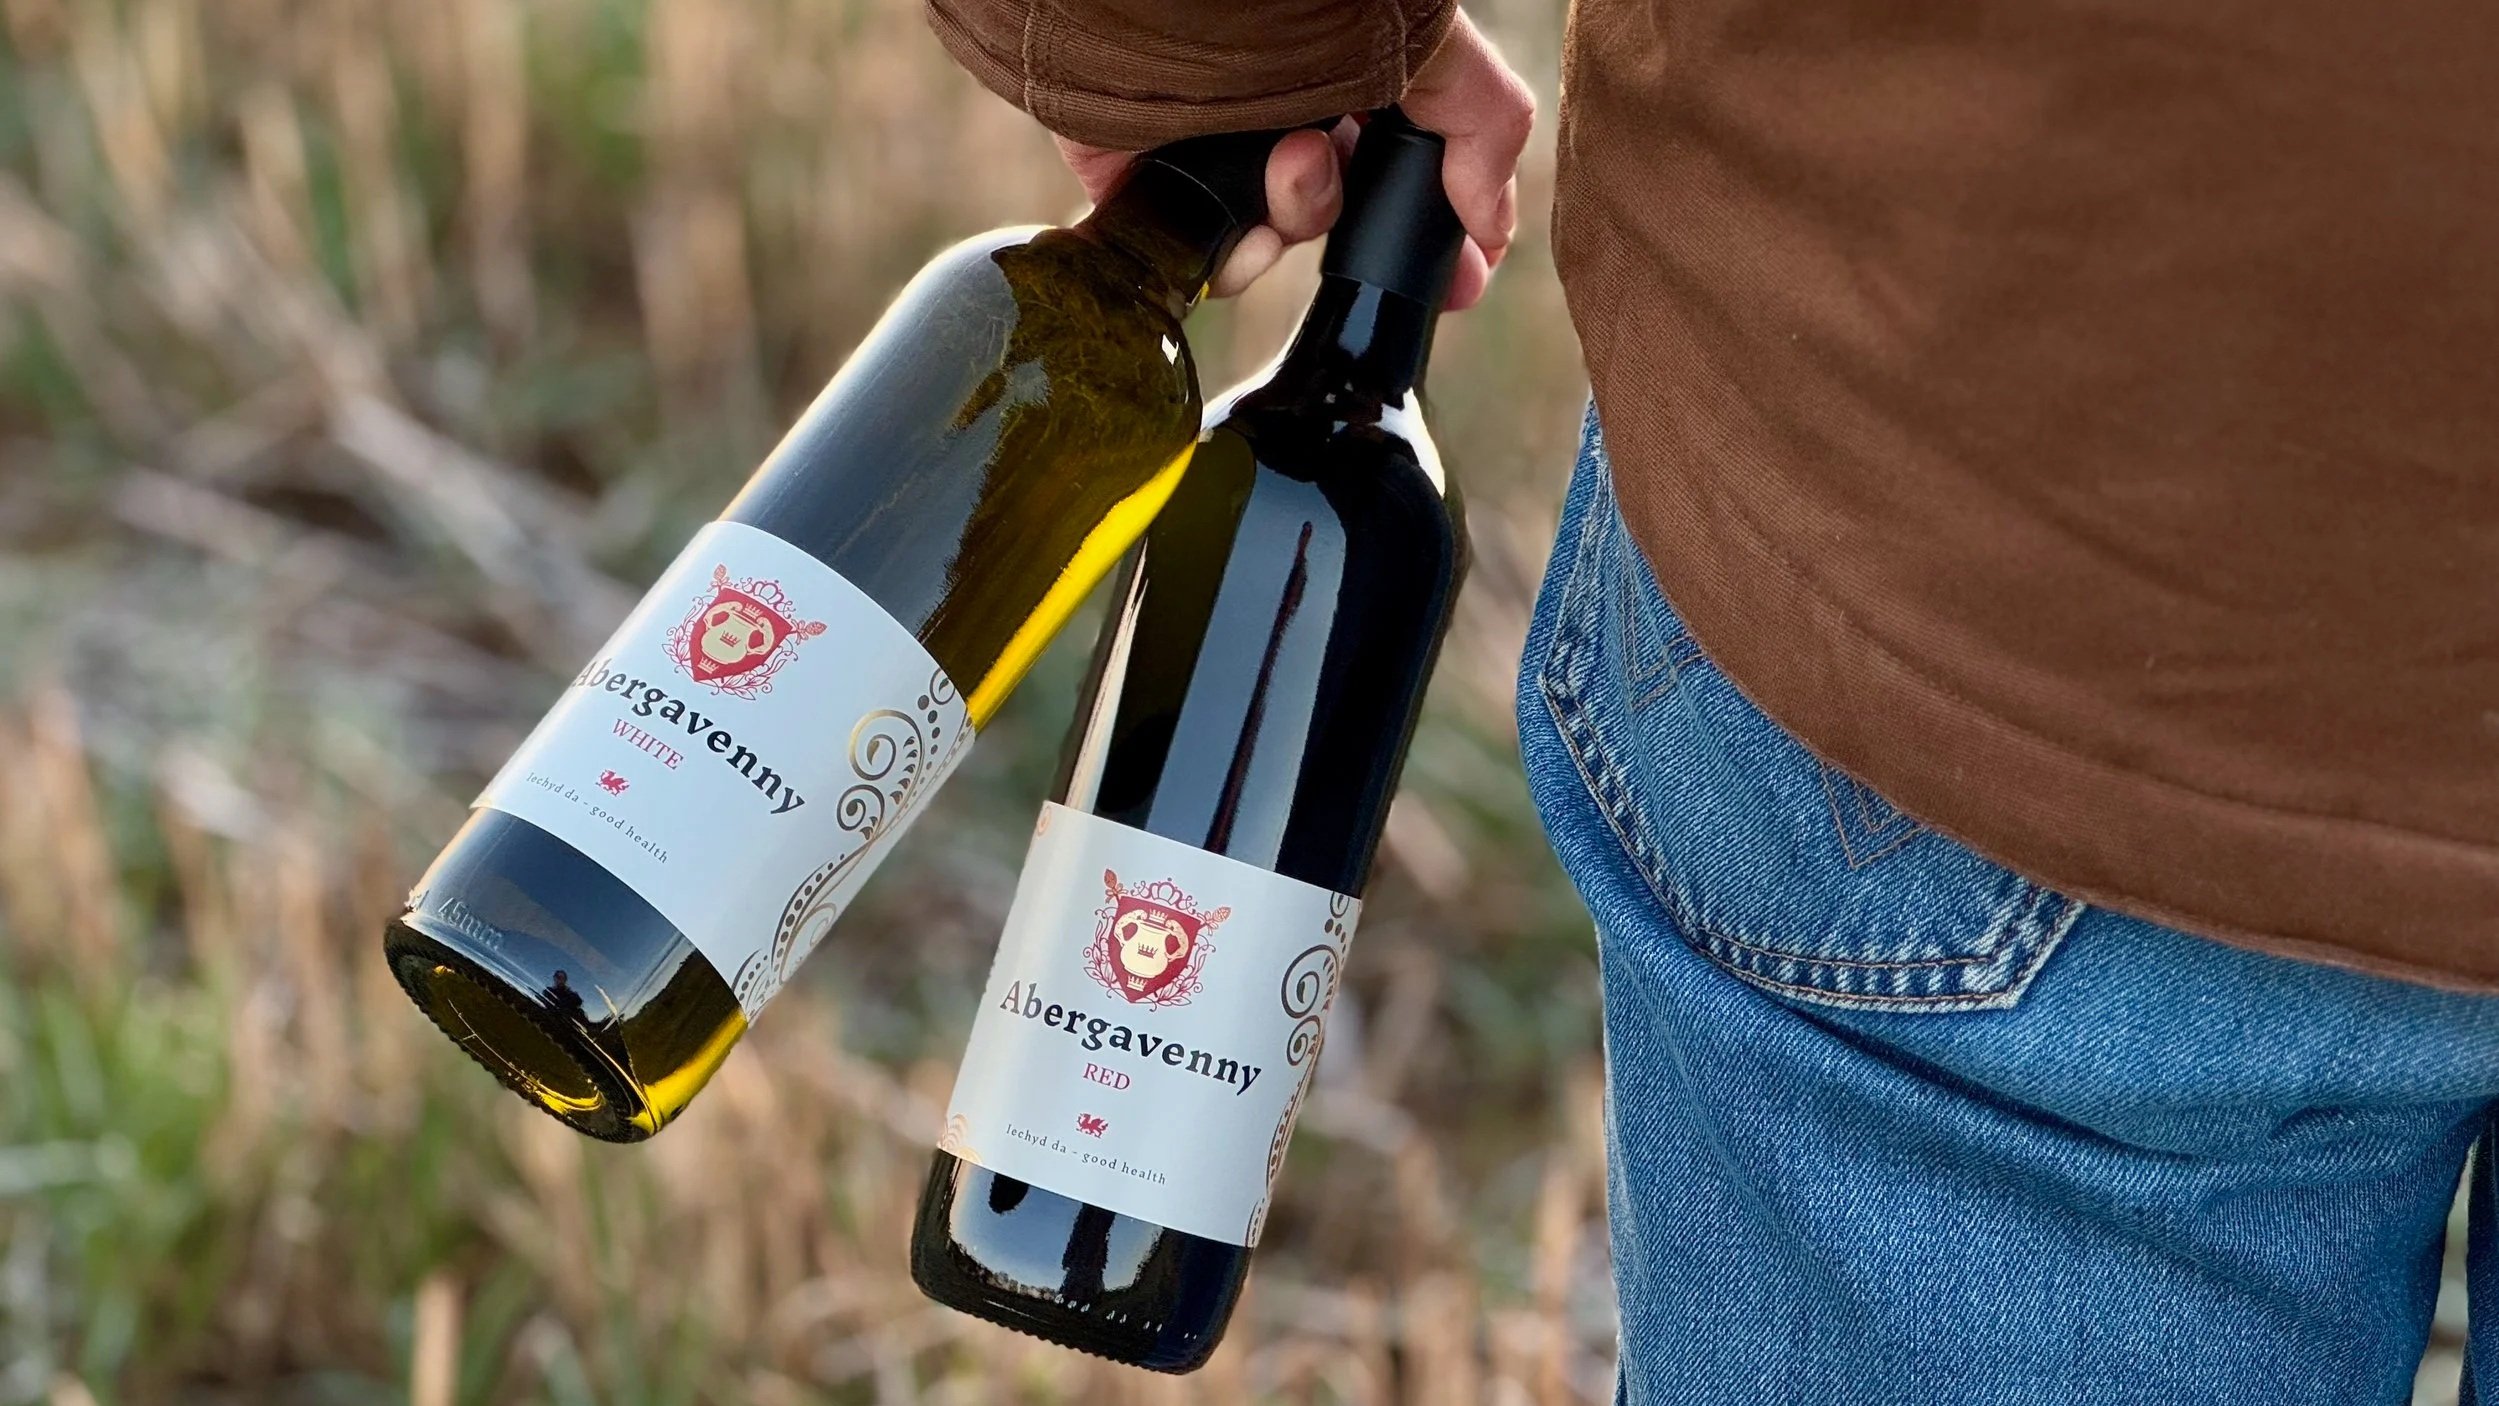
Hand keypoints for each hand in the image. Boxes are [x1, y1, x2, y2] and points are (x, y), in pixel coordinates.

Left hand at [1053, 8, 1535, 309]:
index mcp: (1347, 67)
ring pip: (1284, 233)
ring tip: (1290, 157)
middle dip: (1371, 225)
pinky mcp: (1149, 185)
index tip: (1464, 277)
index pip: (1403, 164)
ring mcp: (1214, 146)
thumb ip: (1483, 117)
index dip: (1438, 227)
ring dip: (1303, 211)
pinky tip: (1239, 212)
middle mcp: (1281, 105)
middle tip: (1386, 241)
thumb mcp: (1423, 37)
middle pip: (1347, 209)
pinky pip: (1210, 257)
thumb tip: (1492, 222)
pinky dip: (1236, 255)